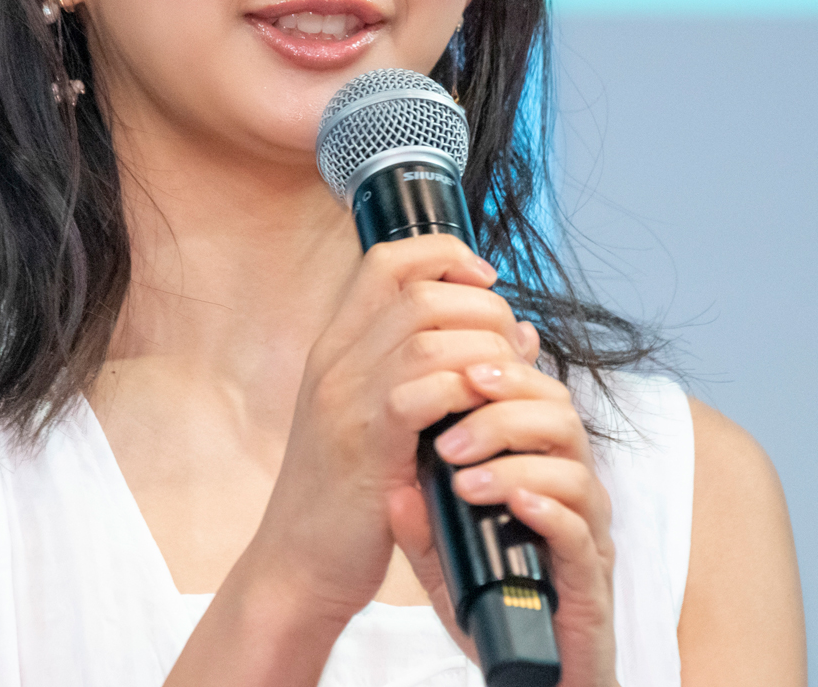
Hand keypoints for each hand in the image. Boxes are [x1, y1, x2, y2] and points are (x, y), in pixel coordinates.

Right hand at [240, 234, 531, 621]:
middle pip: (418, 292)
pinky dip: (465, 393)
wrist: (297, 563)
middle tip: (507, 343)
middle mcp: (336, 360)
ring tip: (505, 377)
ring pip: (426, 334)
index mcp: (337, 345)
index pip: (386, 260)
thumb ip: (438, 368)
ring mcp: (345, 399)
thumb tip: (520, 330)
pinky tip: (482, 411)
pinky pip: (423, 392)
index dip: (443, 255)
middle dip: (481, 308)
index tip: (485, 277)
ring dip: (482, 348)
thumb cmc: (349, 492)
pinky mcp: (365, 444)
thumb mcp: (383, 416)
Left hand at [389, 358, 617, 686]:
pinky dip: (547, 509)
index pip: (530, 392)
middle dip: (503, 408)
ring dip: (515, 461)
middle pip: (559, 414)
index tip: (452, 368)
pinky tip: (512, 502)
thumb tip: (394, 483)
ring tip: (463, 477)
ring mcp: (585, 533)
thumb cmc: (486, 600)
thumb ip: (420, 514)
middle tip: (451, 430)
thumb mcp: (438, 551)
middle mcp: (568, 488)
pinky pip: (582, 533)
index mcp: (535, 464)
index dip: (498, 370)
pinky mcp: (592, 580)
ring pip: (574, 468)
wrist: (527, 675)